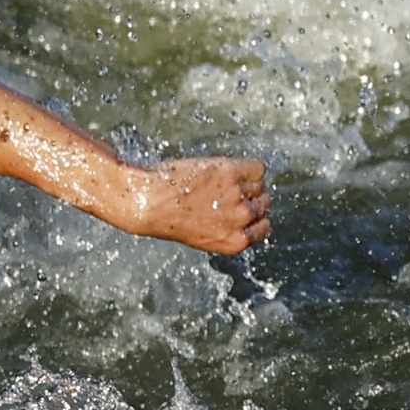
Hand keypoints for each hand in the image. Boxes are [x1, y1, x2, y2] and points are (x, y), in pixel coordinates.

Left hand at [123, 156, 270, 253]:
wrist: (145, 201)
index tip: (244, 209)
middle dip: (250, 197)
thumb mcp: (202, 236)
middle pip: (264, 203)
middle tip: (227, 191)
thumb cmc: (165, 218)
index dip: (254, 217)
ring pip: (259, 184)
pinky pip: (258, 167)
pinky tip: (231, 168)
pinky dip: (250, 166)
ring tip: (221, 181)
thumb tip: (248, 213)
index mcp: (235, 242)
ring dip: (246, 181)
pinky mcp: (232, 172)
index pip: (263, 227)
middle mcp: (241, 220)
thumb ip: (227, 228)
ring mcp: (238, 195)